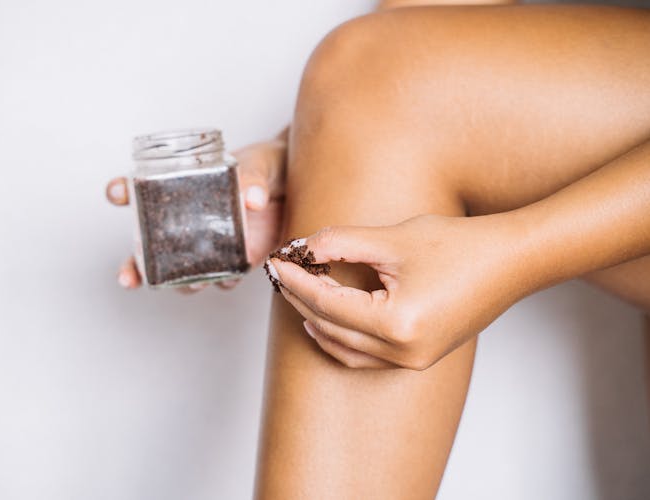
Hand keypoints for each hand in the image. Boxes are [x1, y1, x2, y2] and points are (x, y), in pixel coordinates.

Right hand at [106, 137, 285, 291]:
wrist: (304, 184)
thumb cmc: (270, 165)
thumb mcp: (260, 163)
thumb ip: (254, 178)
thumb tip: (253, 199)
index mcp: (185, 186)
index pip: (142, 188)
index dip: (123, 190)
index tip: (116, 192)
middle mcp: (191, 219)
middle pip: (150, 247)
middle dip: (134, 266)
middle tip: (127, 277)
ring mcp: (213, 242)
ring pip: (183, 271)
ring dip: (179, 282)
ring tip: (185, 284)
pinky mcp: (240, 258)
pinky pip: (224, 277)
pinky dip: (223, 281)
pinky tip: (226, 280)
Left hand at [269, 214, 530, 368]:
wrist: (512, 262)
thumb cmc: (462, 247)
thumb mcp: (394, 239)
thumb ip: (342, 243)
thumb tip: (305, 248)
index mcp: (395, 324)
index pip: (326, 304)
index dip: (296, 281)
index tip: (277, 262)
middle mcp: (402, 352)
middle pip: (330, 328)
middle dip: (300, 300)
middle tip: (282, 273)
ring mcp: (412, 360)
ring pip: (345, 349)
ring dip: (317, 322)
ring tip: (297, 294)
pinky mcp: (420, 356)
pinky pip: (366, 357)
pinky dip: (341, 339)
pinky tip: (328, 319)